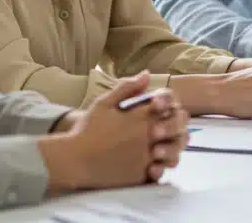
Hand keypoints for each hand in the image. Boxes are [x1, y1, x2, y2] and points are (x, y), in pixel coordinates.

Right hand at [41, 73, 188, 192]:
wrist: (73, 160)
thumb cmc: (87, 130)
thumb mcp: (104, 103)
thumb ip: (127, 88)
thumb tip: (147, 74)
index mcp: (141, 117)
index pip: (171, 107)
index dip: (172, 107)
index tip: (166, 110)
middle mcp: (148, 136)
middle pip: (178, 128)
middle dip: (178, 126)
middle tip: (171, 128)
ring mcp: (146, 157)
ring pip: (174, 151)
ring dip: (173, 147)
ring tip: (163, 145)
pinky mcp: (141, 176)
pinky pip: (161, 171)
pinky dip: (161, 167)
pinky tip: (155, 163)